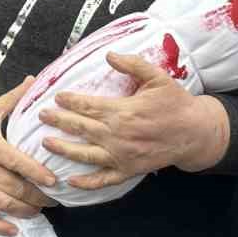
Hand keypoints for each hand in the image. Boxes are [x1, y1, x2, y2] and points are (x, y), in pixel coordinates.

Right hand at [0, 77, 57, 235]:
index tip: (54, 181)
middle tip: (56, 200)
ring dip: (25, 210)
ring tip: (40, 210)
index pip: (18, 162)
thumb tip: (34, 80)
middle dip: (39, 197)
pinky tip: (14, 229)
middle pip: (16, 188)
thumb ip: (13, 98)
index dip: (37, 173)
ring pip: (3, 204)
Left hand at [37, 52, 229, 190]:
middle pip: (80, 128)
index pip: (88, 106)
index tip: (56, 96)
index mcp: (123, 111)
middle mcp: (118, 135)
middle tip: (41, 116)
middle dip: (58, 121)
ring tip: (46, 143)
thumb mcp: (158, 77)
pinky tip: (71, 180)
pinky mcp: (129, 170)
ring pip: (85, 154)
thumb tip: (109, 54)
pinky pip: (104, 179)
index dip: (69, 101)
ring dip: (64, 149)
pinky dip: (87, 182)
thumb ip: (133, 65)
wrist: (196, 132)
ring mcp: (122, 156)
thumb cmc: (175, 103)